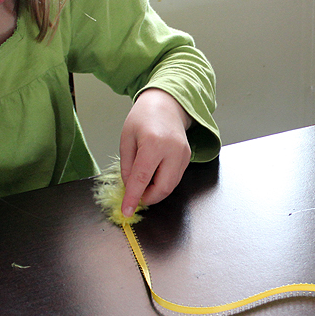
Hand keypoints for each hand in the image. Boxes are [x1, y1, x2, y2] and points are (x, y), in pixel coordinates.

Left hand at [119, 88, 191, 217]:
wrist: (166, 104)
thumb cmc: (143, 118)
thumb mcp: (126, 139)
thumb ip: (127, 166)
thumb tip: (130, 188)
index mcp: (153, 143)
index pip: (142, 179)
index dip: (133, 198)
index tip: (126, 211)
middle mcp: (172, 150)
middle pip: (162, 188)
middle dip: (147, 198)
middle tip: (135, 196)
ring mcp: (183, 154)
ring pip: (170, 186)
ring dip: (155, 191)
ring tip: (143, 182)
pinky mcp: (188, 158)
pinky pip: (175, 178)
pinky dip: (162, 183)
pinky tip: (153, 174)